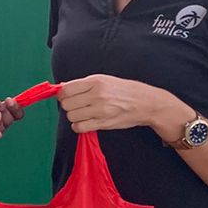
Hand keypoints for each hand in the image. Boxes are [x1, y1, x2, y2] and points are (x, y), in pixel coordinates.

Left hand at [58, 75, 176, 134]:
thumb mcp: (104, 80)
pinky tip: (85, 122)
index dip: (62, 94)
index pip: (66, 90)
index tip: (66, 96)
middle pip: (67, 104)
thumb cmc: (124, 90)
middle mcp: (97, 95)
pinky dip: (78, 126)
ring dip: (74, 116)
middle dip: (68, 106)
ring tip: (83, 113)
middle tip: (76, 105)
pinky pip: (79, 127)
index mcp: (96, 82)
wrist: (145, 103)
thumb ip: (83, 84)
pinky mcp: (103, 123)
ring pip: (71, 116)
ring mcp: (100, 110)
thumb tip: (62, 88)